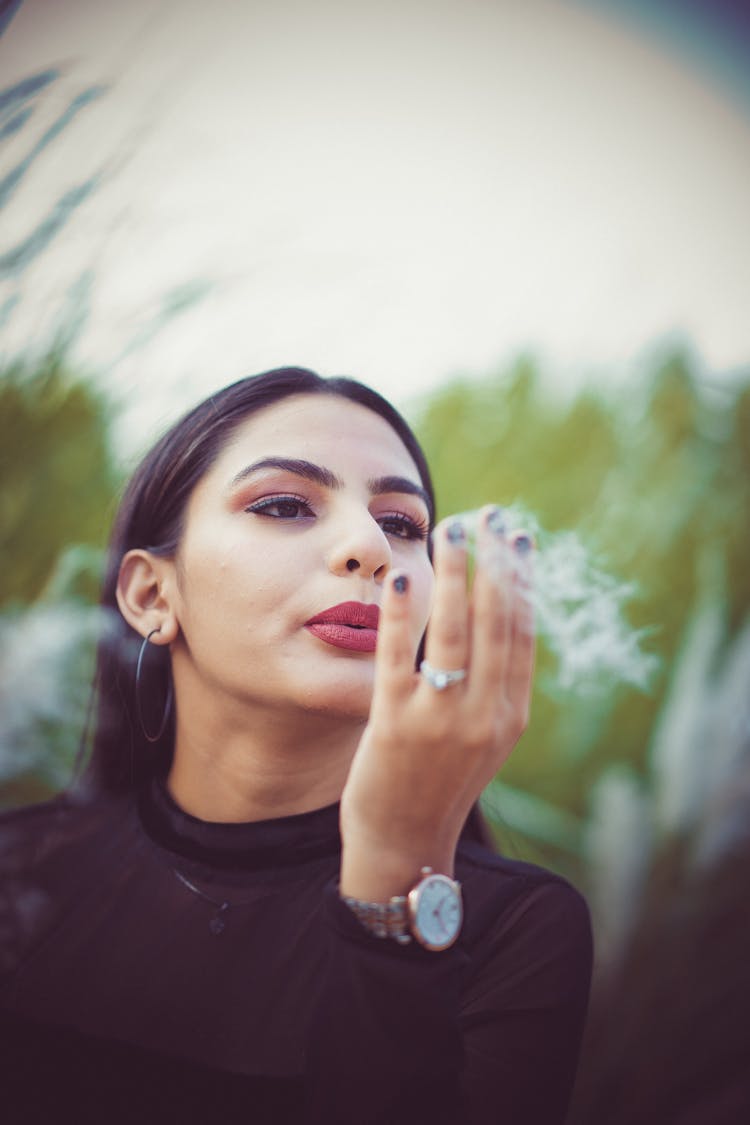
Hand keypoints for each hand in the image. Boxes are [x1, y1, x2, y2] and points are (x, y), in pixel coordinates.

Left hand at [339, 507, 534, 901]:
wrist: (405, 843)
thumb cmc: (440, 782)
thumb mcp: (483, 736)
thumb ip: (493, 685)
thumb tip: (496, 618)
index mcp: (510, 715)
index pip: (521, 634)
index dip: (520, 581)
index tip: (517, 538)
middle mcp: (484, 715)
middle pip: (494, 624)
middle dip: (493, 564)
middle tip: (489, 516)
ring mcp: (441, 720)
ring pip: (454, 633)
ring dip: (454, 576)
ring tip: (451, 531)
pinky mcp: (395, 725)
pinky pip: (401, 658)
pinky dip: (404, 615)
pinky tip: (405, 577)